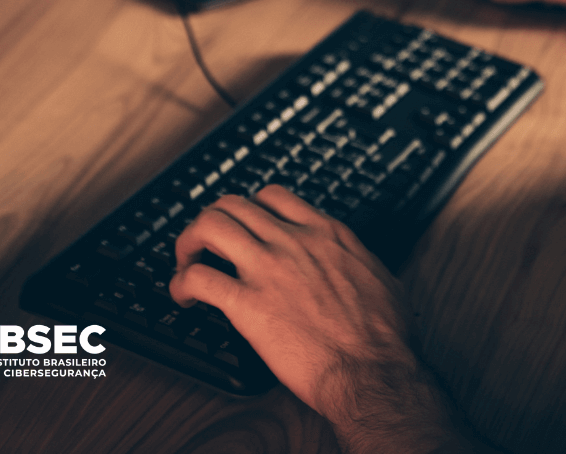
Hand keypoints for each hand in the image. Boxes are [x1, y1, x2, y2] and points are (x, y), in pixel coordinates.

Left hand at [170, 187, 479, 452]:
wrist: (373, 369)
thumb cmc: (383, 334)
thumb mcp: (378, 274)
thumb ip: (354, 259)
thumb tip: (352, 264)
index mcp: (324, 232)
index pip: (272, 196)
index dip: (249, 208)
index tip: (243, 225)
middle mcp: (292, 240)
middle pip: (233, 203)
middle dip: (211, 220)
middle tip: (205, 243)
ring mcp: (267, 268)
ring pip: (210, 226)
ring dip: (189, 241)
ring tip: (186, 261)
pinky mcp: (247, 304)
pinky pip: (199, 278)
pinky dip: (181, 283)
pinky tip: (182, 296)